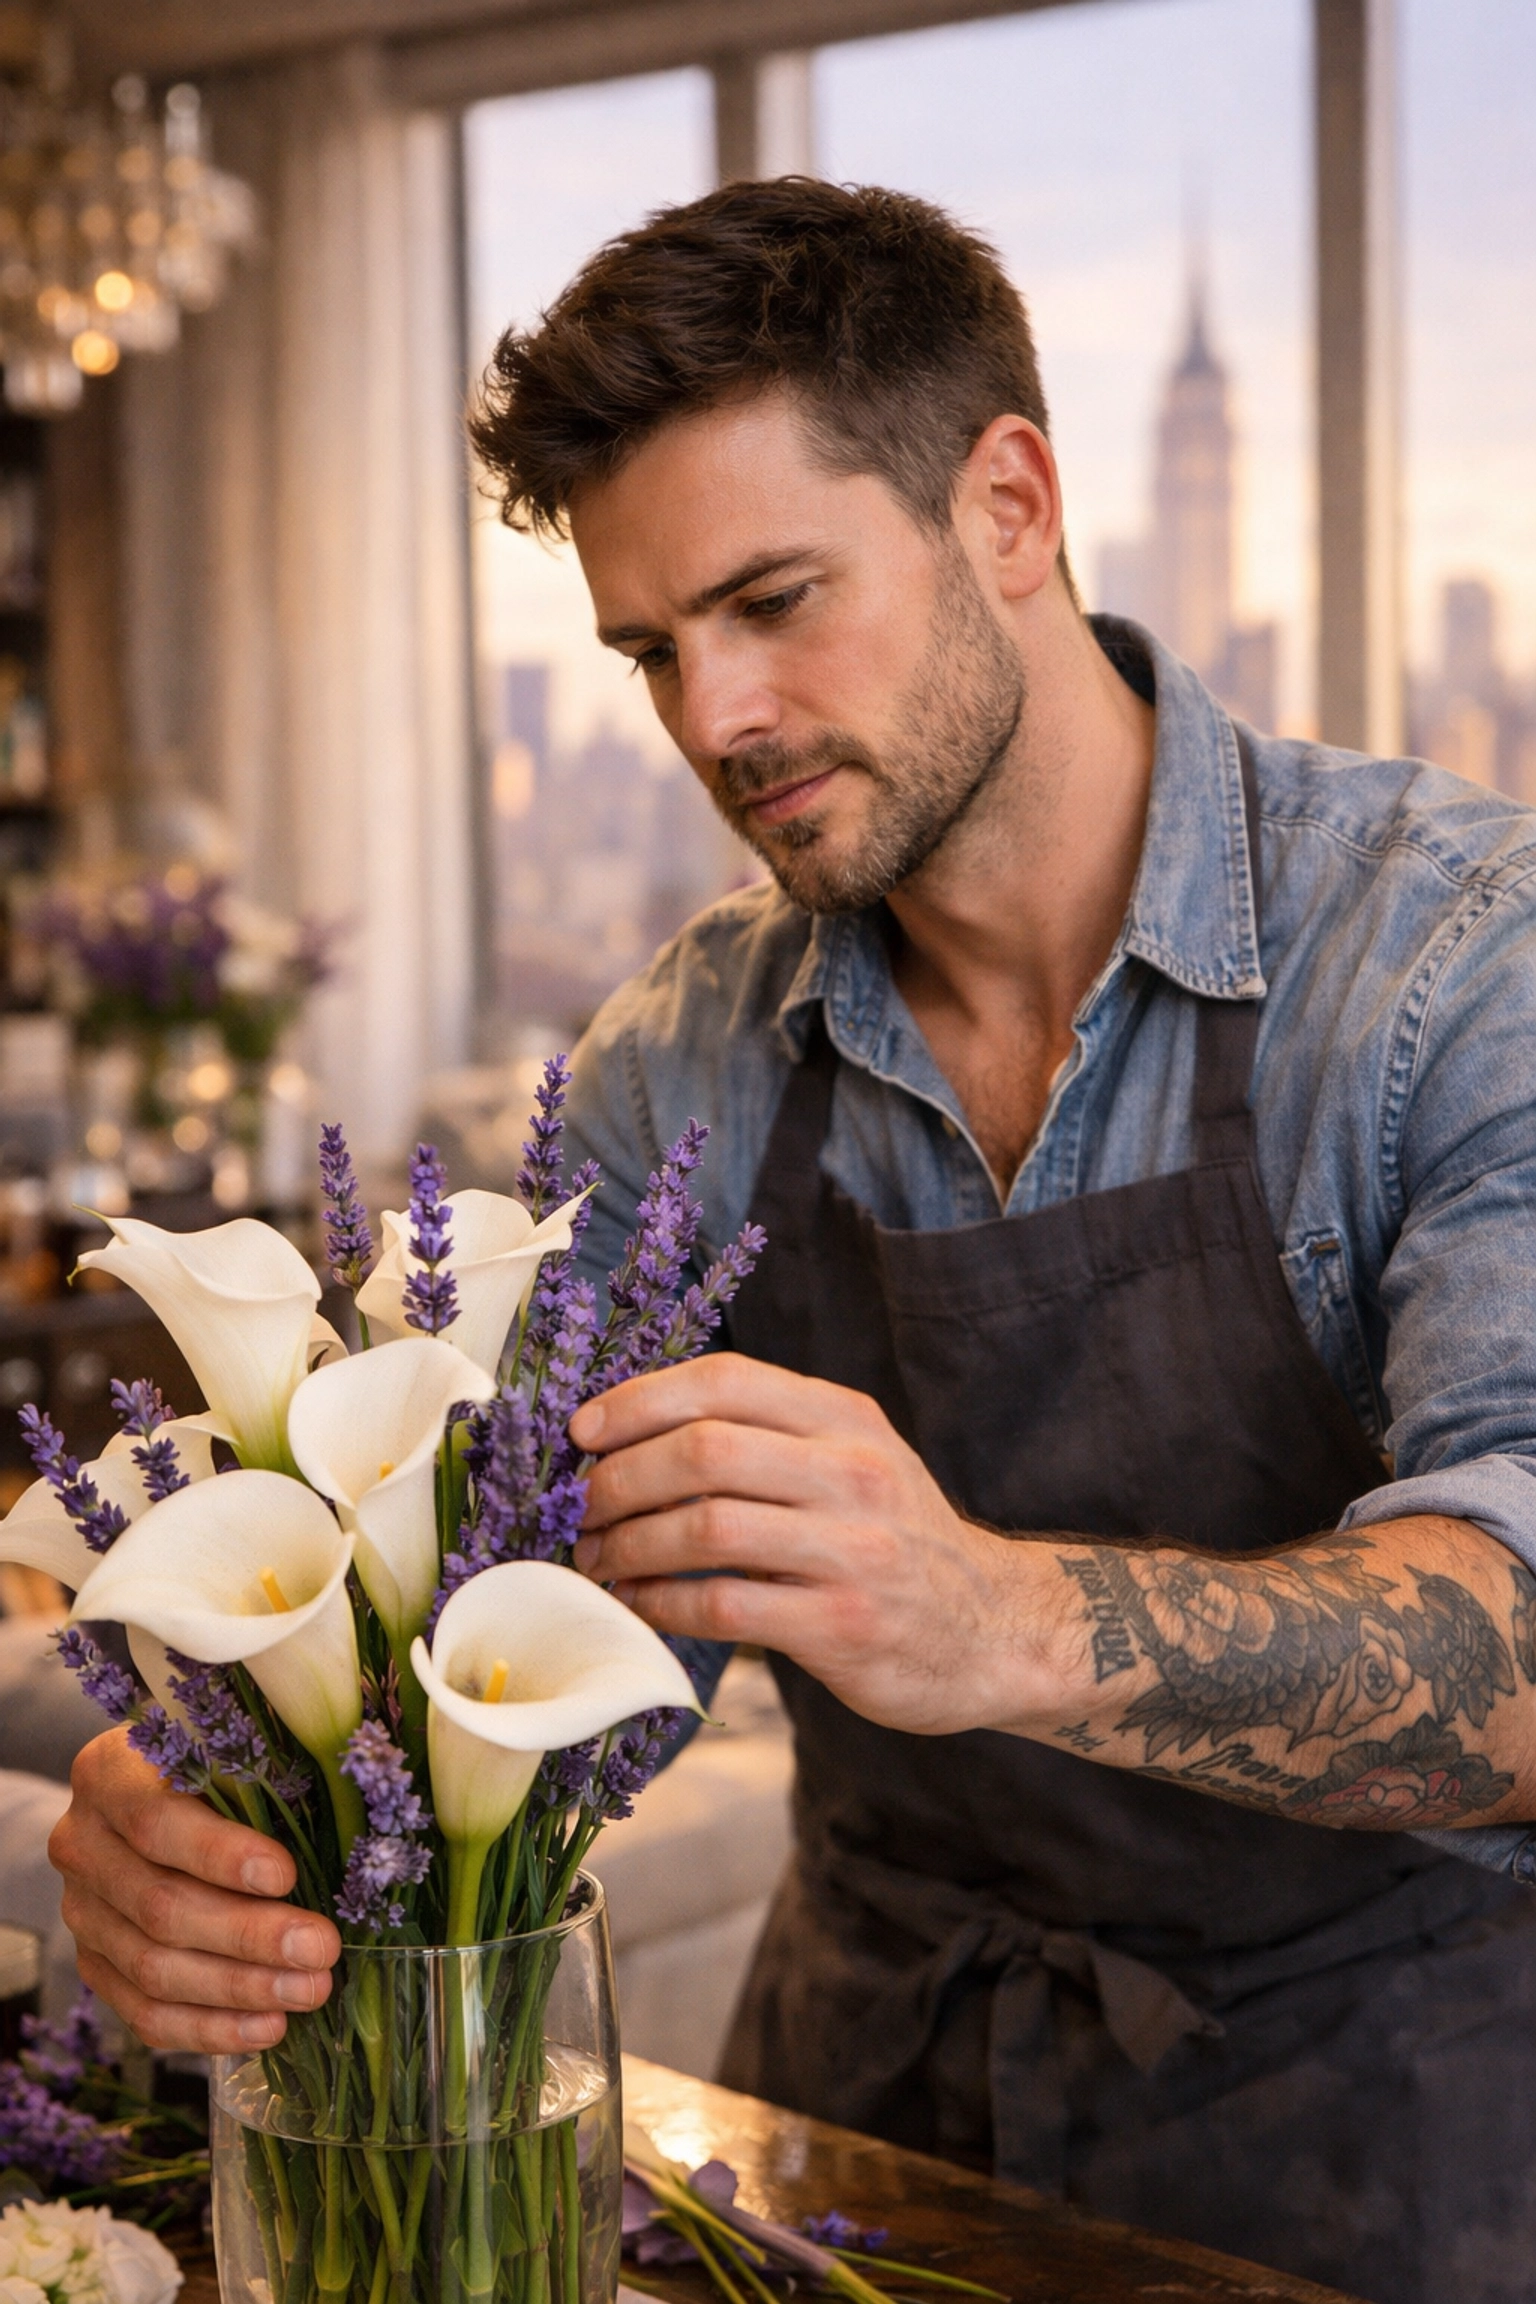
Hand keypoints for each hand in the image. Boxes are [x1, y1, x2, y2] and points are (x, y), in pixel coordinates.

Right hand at [49, 1727, 339, 2052]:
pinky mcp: (97, 1964)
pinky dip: (210, 2027)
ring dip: (238, 1987)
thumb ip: (267, 1762)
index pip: (155, 1822)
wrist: (161, 1792)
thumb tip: (346, 1793)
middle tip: (319, 1948)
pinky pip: (146, 2012)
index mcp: (108, 1774)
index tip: (285, 1875)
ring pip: (152, 1968)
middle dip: (247, 1935)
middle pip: (159, 1906)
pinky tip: (269, 2026)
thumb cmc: (219, 1759)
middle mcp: (82, 1845)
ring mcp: (83, 1913)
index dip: (219, 1855)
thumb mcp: (234, 1739)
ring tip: (309, 1989)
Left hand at [569, 1354, 1068, 1735]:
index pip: (725, 1381)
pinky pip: (723, 1605)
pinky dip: (660, 1604)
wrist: (998, 1629)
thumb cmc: (897, 1540)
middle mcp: (853, 1472)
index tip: (582, 1431)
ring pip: (706, 1526)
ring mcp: (852, 1550)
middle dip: (619, 1476)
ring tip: (594, 1559)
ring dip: (628, 1543)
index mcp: (845, 1418)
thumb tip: (634, 1430)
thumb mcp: (855, 1460)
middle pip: (704, 1449)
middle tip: (578, 1506)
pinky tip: (636, 1606)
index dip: (639, 1400)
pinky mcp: (842, 1625)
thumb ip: (769, 1436)